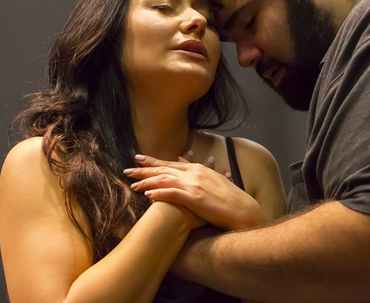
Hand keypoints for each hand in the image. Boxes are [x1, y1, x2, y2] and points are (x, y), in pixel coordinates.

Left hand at [124, 154, 264, 230]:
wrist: (242, 209)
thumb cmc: (228, 197)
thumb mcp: (212, 177)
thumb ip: (196, 169)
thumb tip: (184, 159)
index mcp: (197, 168)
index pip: (170, 163)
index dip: (153, 162)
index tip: (139, 159)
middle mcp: (194, 173)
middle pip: (163, 169)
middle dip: (144, 170)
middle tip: (127, 171)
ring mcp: (194, 185)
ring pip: (164, 180)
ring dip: (147, 182)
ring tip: (133, 185)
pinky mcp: (195, 198)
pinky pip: (172, 194)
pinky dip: (159, 193)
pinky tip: (147, 195)